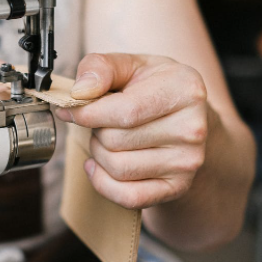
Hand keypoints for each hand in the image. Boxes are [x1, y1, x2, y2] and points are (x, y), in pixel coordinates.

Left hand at [54, 53, 209, 210]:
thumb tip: (80, 91)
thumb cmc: (153, 88)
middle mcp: (192, 127)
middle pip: (116, 141)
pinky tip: (100, 167)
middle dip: (95, 132)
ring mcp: (188, 161)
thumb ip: (101, 67)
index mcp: (184, 89)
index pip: (124, 111)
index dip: (87, 113)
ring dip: (99, 155)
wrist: (186, 118)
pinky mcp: (179, 186)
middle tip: (100, 123)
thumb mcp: (130, 65)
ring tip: (107, 140)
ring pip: (118, 168)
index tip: (69, 110)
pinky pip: (129, 196)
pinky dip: (104, 184)